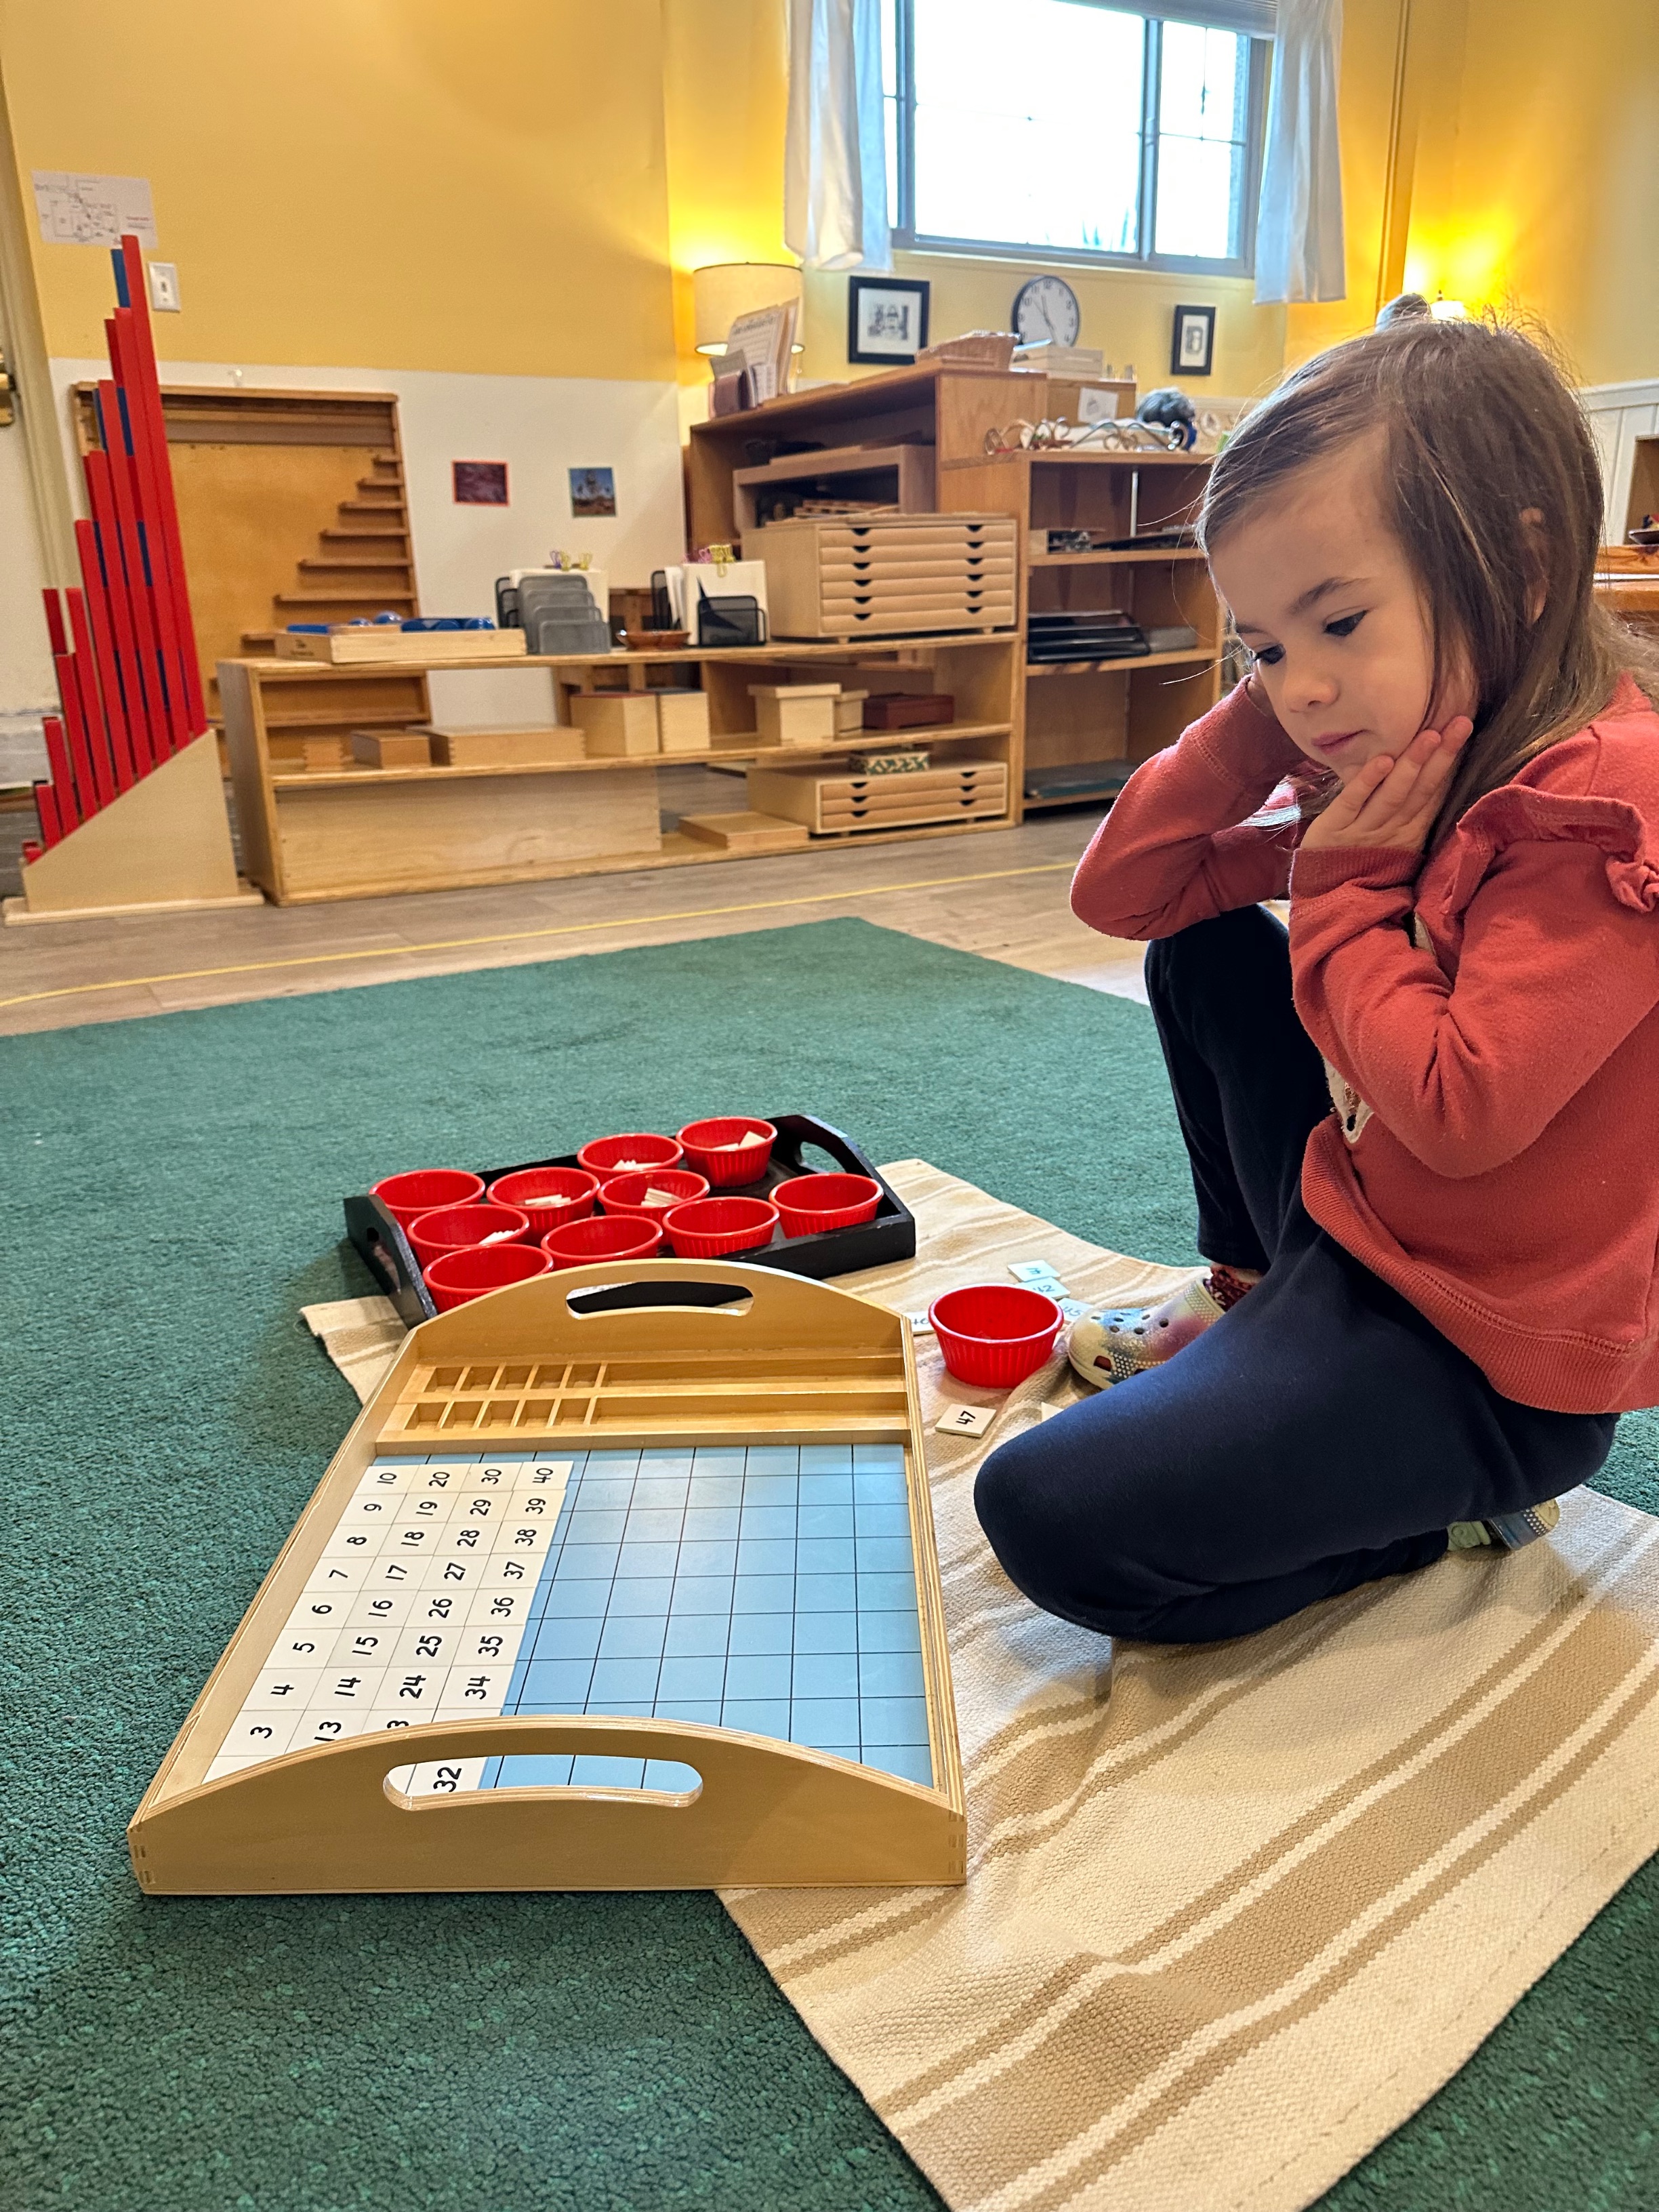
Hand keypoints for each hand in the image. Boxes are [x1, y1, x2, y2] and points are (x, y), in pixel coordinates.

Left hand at [1299, 718, 1473, 853]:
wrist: (1324, 895)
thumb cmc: (1361, 856)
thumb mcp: (1393, 834)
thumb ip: (1409, 803)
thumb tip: (1430, 764)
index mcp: (1410, 828)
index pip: (1434, 789)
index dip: (1450, 759)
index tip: (1464, 725)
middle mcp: (1392, 828)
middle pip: (1421, 789)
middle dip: (1441, 756)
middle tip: (1460, 723)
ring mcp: (1364, 829)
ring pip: (1393, 795)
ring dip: (1412, 765)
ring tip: (1428, 736)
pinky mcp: (1334, 829)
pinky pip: (1353, 802)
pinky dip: (1368, 781)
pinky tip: (1382, 760)